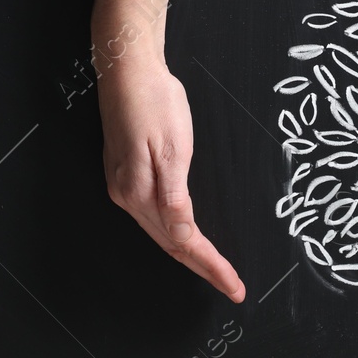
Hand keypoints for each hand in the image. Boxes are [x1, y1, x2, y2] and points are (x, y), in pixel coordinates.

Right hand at [97, 59, 245, 302]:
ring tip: (215, 271)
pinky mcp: (123, 176)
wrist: (127, 69)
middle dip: (203, 268)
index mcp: (141, 192)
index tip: (234, 286)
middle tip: (232, 287)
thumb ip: (174, 198)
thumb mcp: (171, 148)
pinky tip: (185, 237)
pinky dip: (173, 235)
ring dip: (189, 255)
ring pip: (160, 234)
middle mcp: (128, 197)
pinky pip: (151, 218)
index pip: (183, 242)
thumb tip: (182, 237)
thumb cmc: (154, 101)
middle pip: (171, 245)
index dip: (211, 266)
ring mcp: (123, 187)